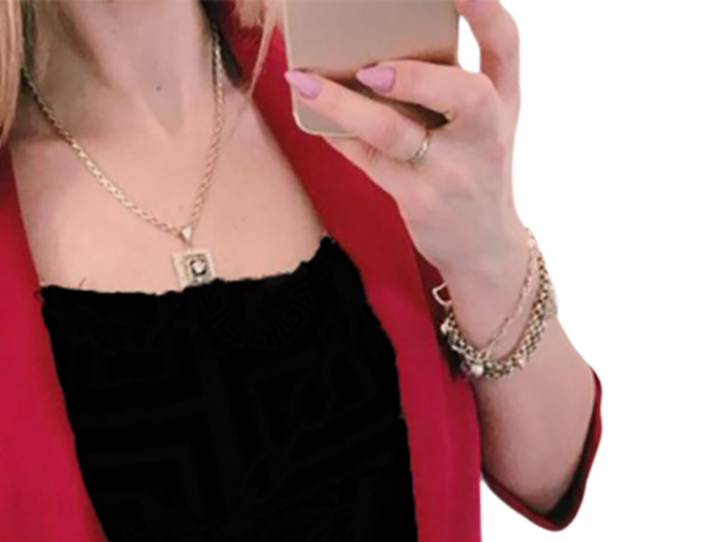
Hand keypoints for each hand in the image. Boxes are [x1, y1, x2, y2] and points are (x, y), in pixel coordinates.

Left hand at [283, 0, 525, 284]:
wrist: (484, 248)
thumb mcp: (483, 125)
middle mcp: (485, 134)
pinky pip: (369, 161)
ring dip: (346, 106)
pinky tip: (314, 117)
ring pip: (394, 132)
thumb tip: (380, 46)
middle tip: (370, 67)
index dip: (485, 8)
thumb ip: (452, 84)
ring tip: (306, 82)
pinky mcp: (419, 200)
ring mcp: (451, 171)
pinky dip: (339, 136)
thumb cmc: (474, 170)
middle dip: (415, 76)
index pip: (505, 43)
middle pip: (462, 93)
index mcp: (504, 100)